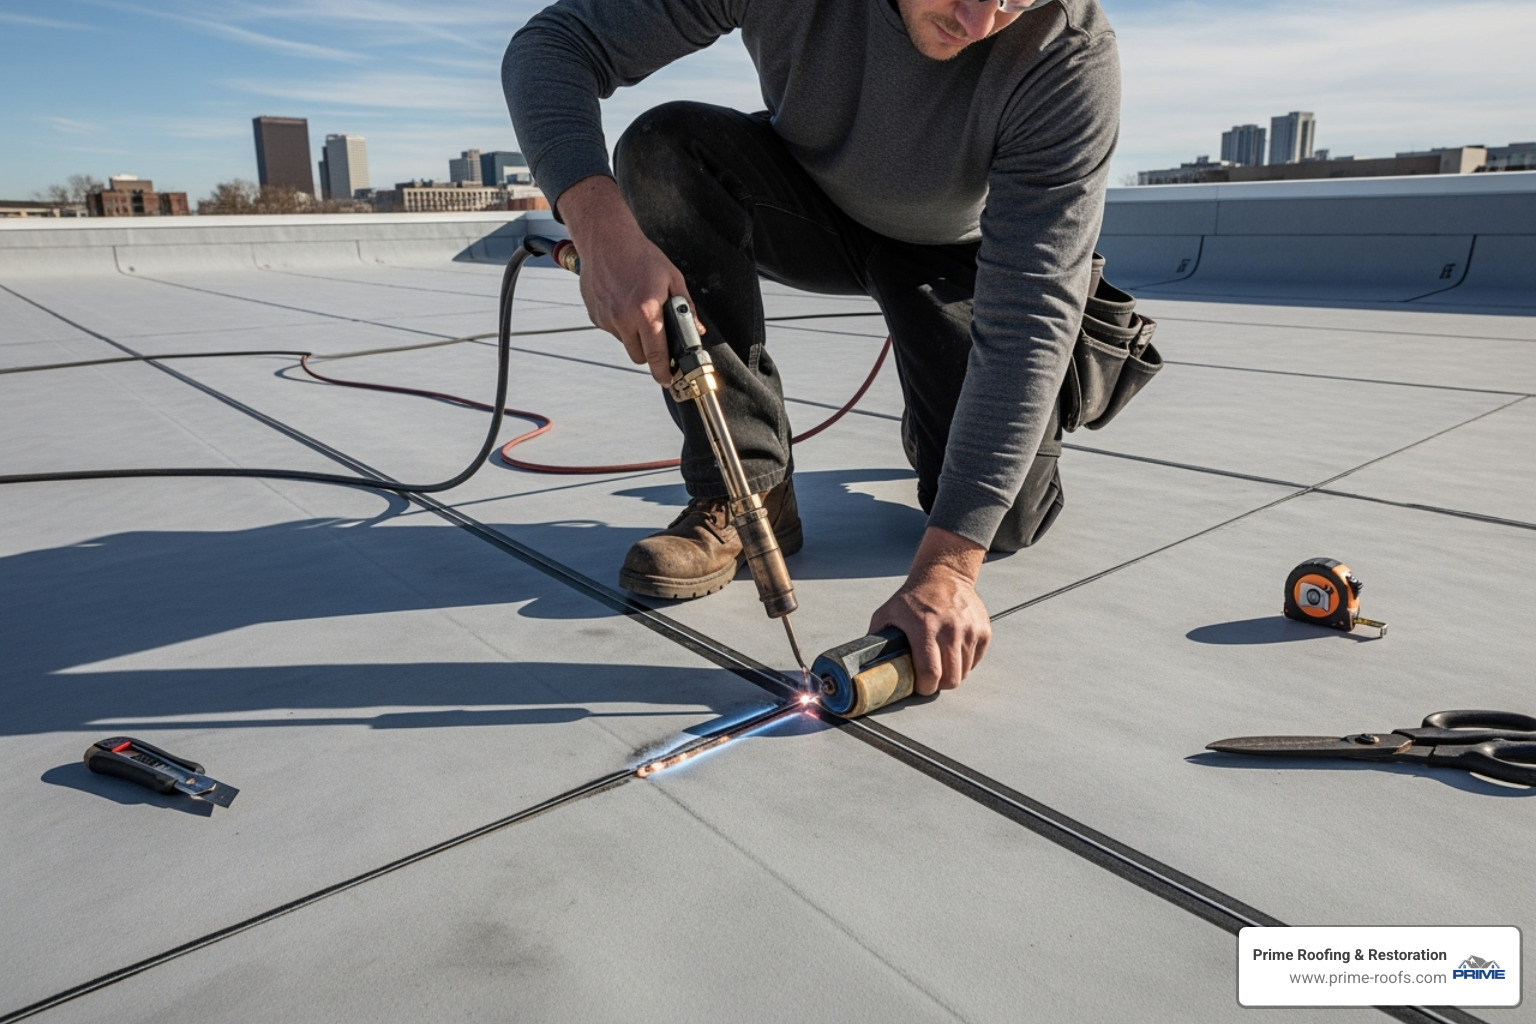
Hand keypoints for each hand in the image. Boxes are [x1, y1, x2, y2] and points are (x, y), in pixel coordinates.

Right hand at [556, 174, 689, 385]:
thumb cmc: (639, 255)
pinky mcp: (594, 315)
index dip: (663, 373)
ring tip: (637, 309)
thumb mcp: (672, 278)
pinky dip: (620, 324)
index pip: (656, 355)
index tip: (667, 380)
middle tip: (657, 338)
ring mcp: (606, 319)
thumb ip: (686, 308)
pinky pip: (612, 330)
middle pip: (638, 357)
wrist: (606, 239)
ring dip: (634, 336)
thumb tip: (696, 329)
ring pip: (624, 343)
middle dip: (650, 353)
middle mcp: (623, 319)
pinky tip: (623, 302)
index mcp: (646, 312)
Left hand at [868, 526, 989, 695]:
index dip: (925, 687)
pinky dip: (967, 661)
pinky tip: (954, 650)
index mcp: (925, 627)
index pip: (931, 673)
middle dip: (940, 684)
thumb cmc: (914, 597)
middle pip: (952, 678)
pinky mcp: (984, 630)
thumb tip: (862, 663)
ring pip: (965, 671)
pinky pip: (977, 659)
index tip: (920, 686)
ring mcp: (970, 629)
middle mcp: (950, 629)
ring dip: (953, 672)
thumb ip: (875, 638)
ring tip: (942, 661)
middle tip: (931, 677)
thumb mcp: (887, 613)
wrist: (944, 575)